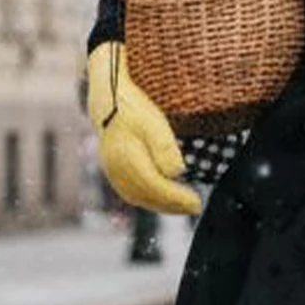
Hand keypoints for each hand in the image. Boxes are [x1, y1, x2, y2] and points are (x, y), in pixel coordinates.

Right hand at [86, 42, 201, 216]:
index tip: (197, 203)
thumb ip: (164, 149)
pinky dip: (148, 199)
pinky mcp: (111, 169)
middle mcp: (116, 169)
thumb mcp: (153, 122)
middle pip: (147, 196)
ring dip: (160, 205)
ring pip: (137, 196)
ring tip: (182, 206)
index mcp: (126, 157)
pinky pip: (129, 192)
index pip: (156, 187)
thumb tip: (176, 173)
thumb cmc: (133, 106)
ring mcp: (111, 170)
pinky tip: (161, 198)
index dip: (177, 198)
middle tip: (195, 207)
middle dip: (172, 206)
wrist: (107, 97)